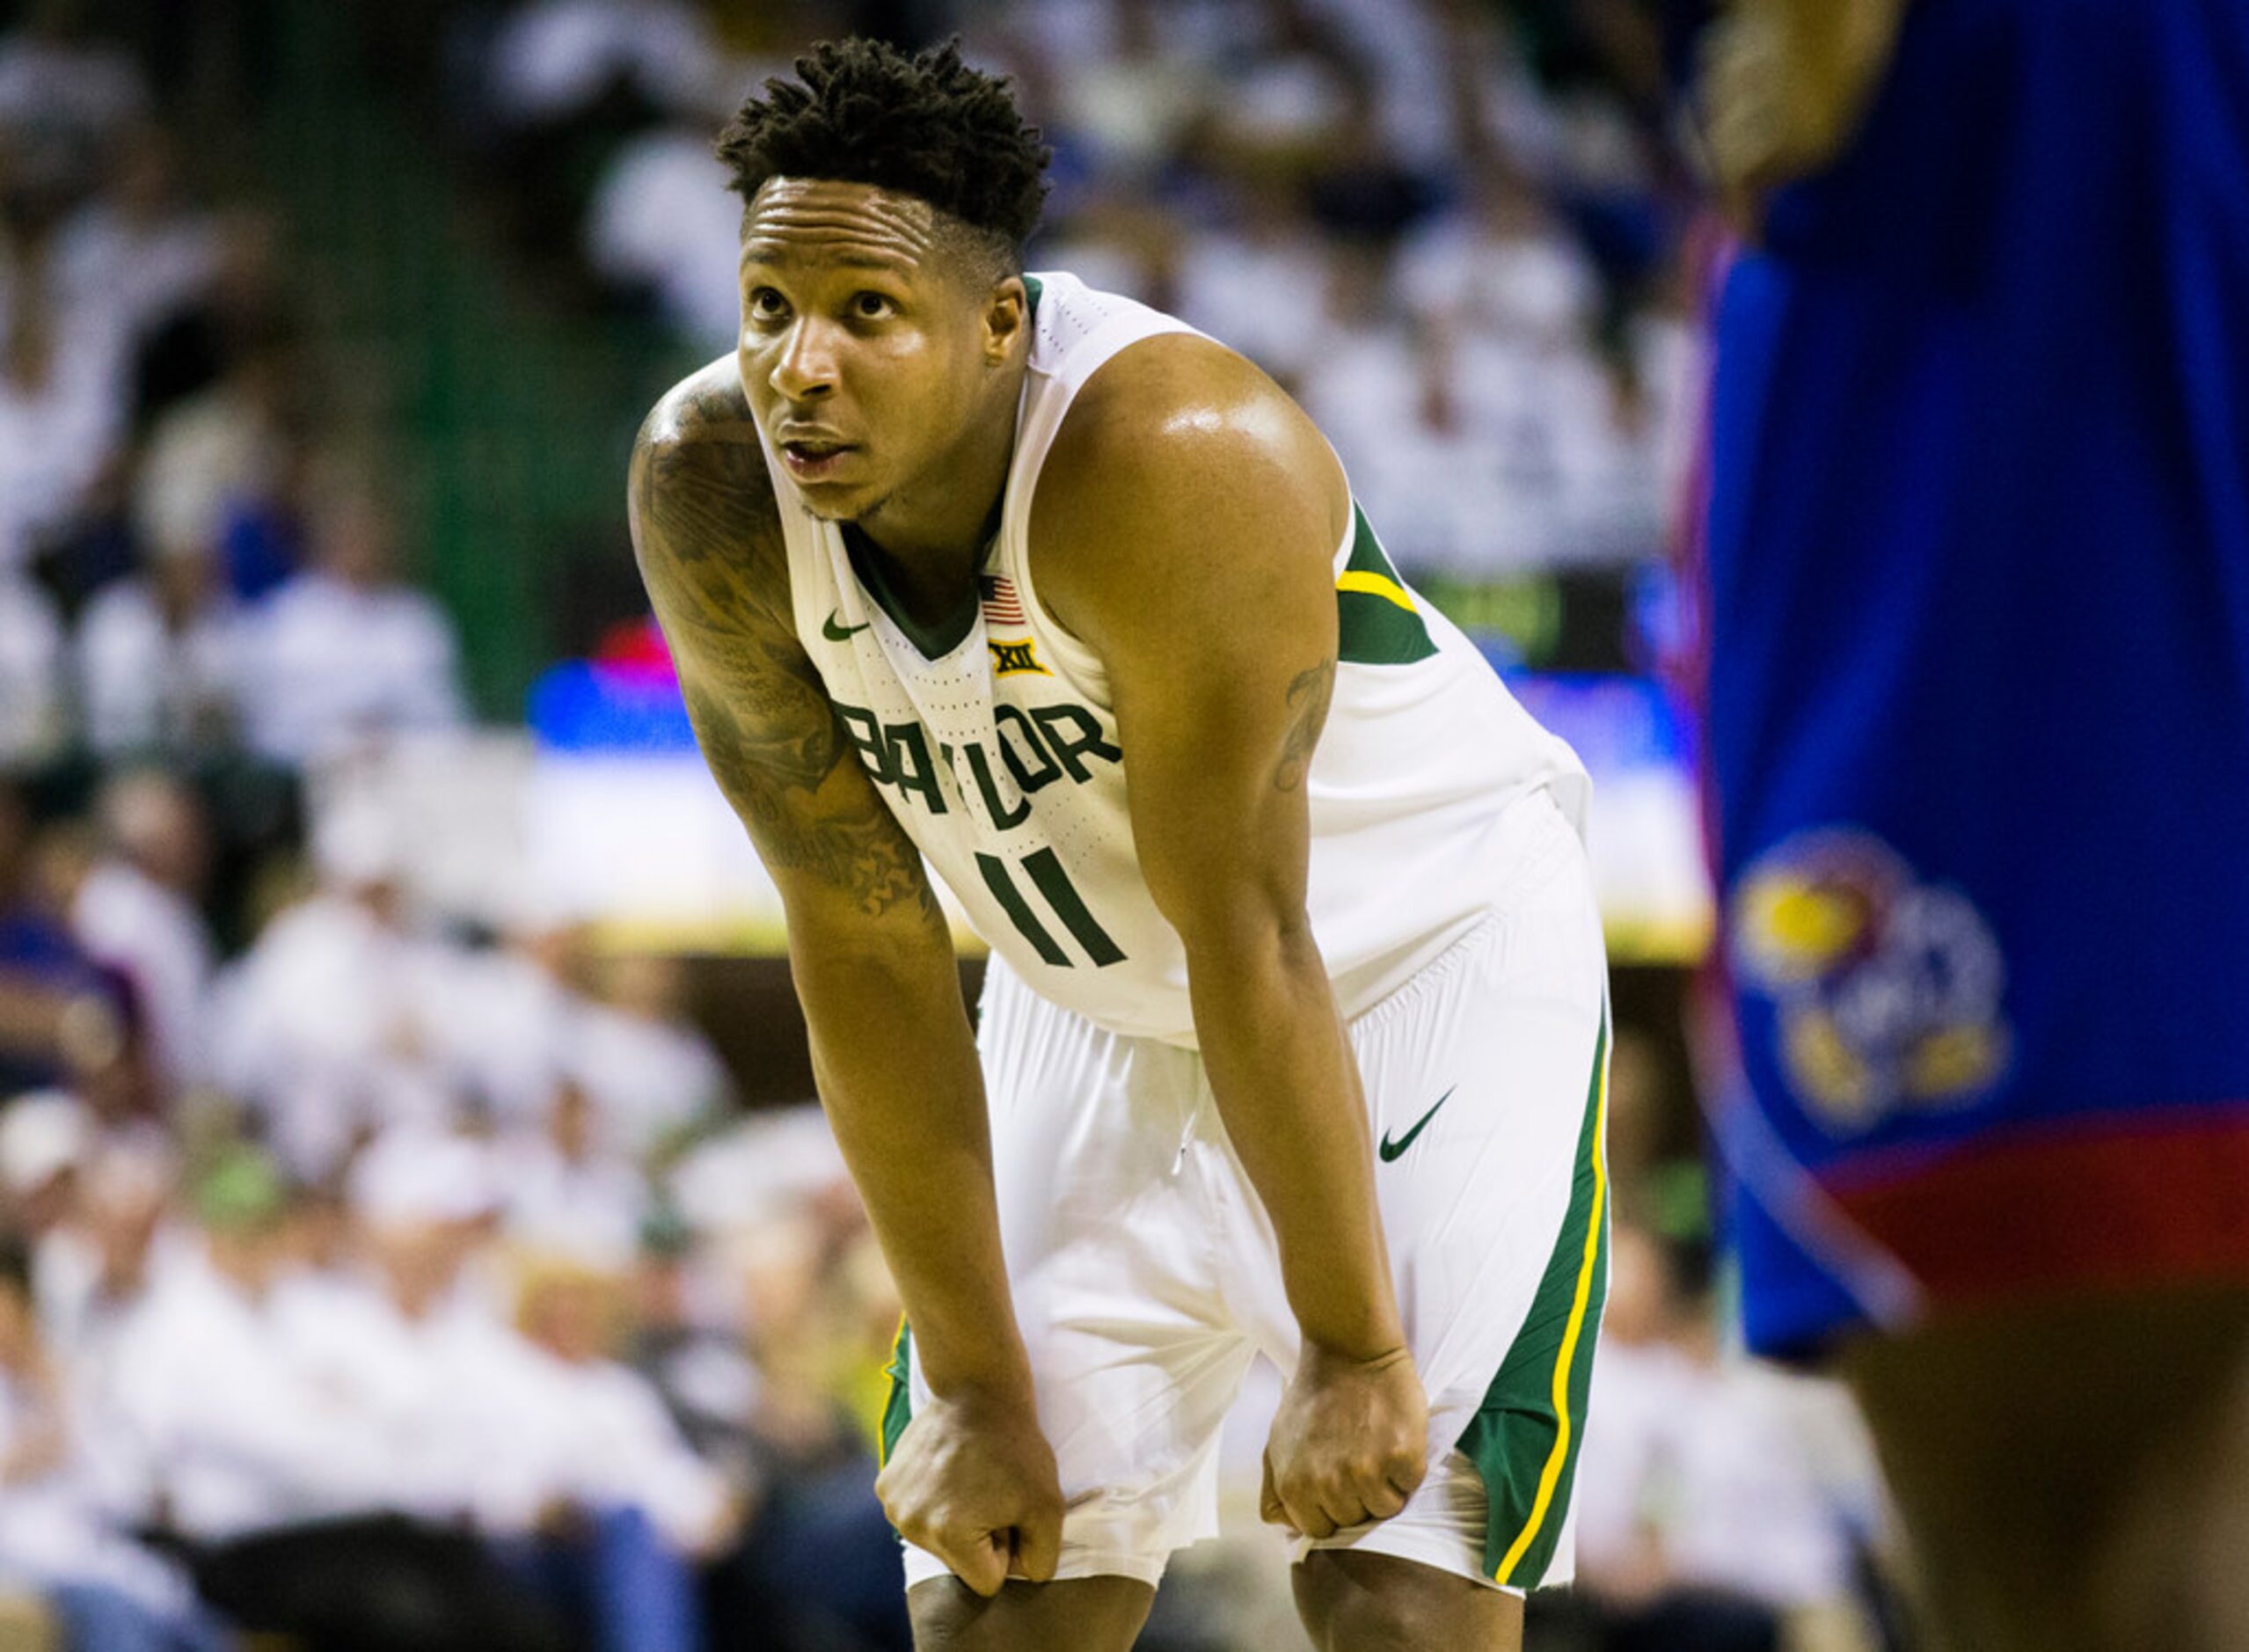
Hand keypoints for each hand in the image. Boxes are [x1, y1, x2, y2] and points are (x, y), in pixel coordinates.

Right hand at [875, 1386, 1063, 1596]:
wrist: (976, 1389)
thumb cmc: (1016, 1448)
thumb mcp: (1049, 1506)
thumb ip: (1042, 1558)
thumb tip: (1021, 1577)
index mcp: (949, 1533)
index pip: (986, 1580)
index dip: (1006, 1549)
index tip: (1008, 1511)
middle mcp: (911, 1524)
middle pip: (958, 1562)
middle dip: (979, 1537)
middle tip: (991, 1491)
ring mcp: (893, 1504)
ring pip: (936, 1539)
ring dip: (955, 1518)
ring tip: (970, 1477)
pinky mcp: (884, 1485)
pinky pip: (917, 1514)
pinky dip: (933, 1499)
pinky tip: (947, 1468)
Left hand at [1260, 1341, 1427, 1538]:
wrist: (1349, 1351)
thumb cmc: (1313, 1396)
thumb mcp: (1277, 1443)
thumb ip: (1275, 1490)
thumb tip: (1284, 1525)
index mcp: (1295, 1486)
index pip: (1319, 1530)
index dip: (1330, 1507)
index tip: (1335, 1478)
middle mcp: (1329, 1485)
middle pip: (1353, 1520)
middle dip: (1356, 1495)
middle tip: (1355, 1455)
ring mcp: (1367, 1472)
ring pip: (1384, 1509)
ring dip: (1384, 1484)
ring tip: (1373, 1446)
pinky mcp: (1401, 1456)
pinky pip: (1409, 1485)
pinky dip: (1406, 1467)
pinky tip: (1391, 1438)